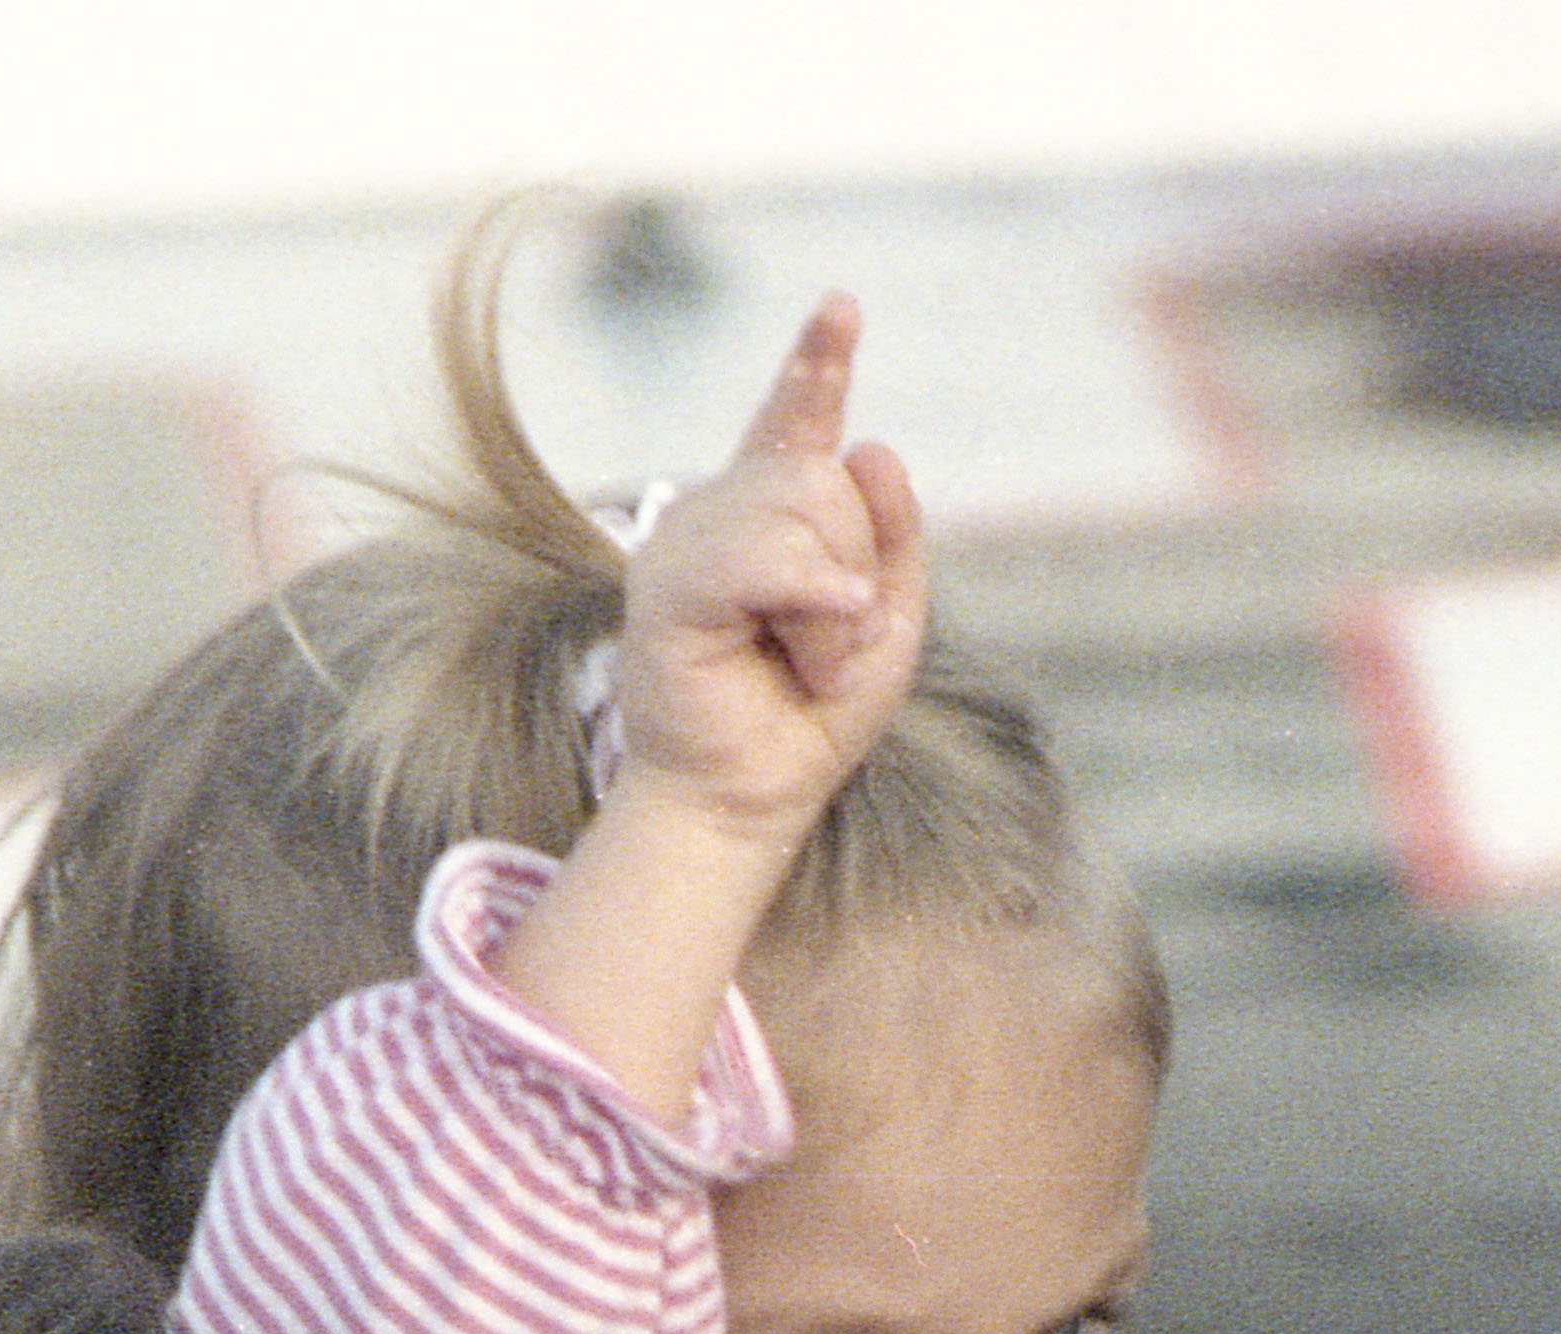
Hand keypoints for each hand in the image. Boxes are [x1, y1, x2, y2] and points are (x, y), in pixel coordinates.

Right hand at [499, 290, 930, 1108]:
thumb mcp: (885, 620)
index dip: (814, 366)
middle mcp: (717, 514)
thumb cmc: (808, 717)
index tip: (840, 310)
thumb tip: (871, 445)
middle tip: (825, 643)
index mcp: (765, 517)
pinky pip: (764, 560)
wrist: (746, 796)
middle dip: (856, 563)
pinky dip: (810, 598)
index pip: (792, 424)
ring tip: (802, 660)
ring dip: (834, 604)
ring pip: (801, 510)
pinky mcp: (668, 589)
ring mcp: (686, 543)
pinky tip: (819, 639)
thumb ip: (892, 534)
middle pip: (822, 477)